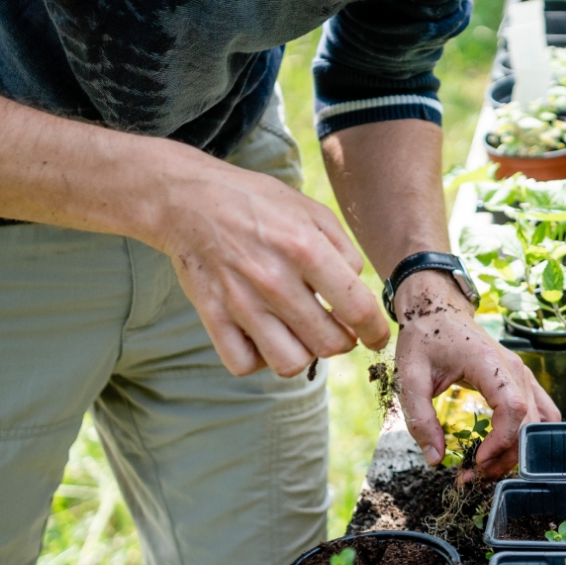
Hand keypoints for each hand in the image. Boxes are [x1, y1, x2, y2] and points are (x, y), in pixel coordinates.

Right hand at [141, 152, 394, 377]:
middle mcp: (274, 279)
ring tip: (300, 334)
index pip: (357, 309)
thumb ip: (344, 249)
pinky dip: (258, 359)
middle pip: (328, 344)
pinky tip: (264, 338)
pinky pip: (243, 364)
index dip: (376, 332)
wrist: (189, 200)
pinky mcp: (213, 316)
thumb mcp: (310, 210)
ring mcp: (240, 302)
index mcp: (304, 248)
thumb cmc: (256, 203)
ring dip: (303, 354)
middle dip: (342, 341)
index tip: (377, 337)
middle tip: (335, 328)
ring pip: (289, 362)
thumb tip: (358, 291)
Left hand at [391, 281, 558, 480]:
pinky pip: (539, 414)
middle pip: (529, 422)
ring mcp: (522, 374)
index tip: (476, 461)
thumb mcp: (409, 377)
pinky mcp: (521, 381)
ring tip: (485, 466)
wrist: (436, 310)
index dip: (500, 441)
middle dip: (505, 456)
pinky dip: (526, 437)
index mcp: (489, 364)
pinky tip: (500, 449)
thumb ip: (419, 418)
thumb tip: (434, 458)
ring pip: (539, 422)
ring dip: (517, 450)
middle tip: (472, 474)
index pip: (513, 408)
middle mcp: (515, 369)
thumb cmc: (423, 338)